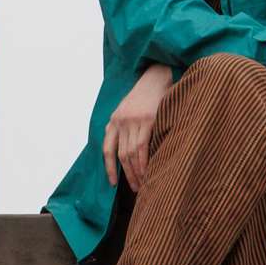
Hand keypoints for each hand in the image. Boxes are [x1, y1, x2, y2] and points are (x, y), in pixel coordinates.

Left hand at [104, 64, 172, 190]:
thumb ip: (127, 127)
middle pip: (120, 155)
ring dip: (136, 172)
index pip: (107, 150)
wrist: (158, 75)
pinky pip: (143, 146)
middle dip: (127, 175)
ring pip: (131, 153)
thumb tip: (131, 149)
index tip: (114, 183)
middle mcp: (120, 121)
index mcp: (114, 121)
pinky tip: (148, 170)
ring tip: (143, 185)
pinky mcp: (148, 120)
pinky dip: (144, 161)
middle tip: (136, 189)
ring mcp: (134, 121)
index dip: (109, 168)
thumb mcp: (130, 110)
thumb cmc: (148, 95)